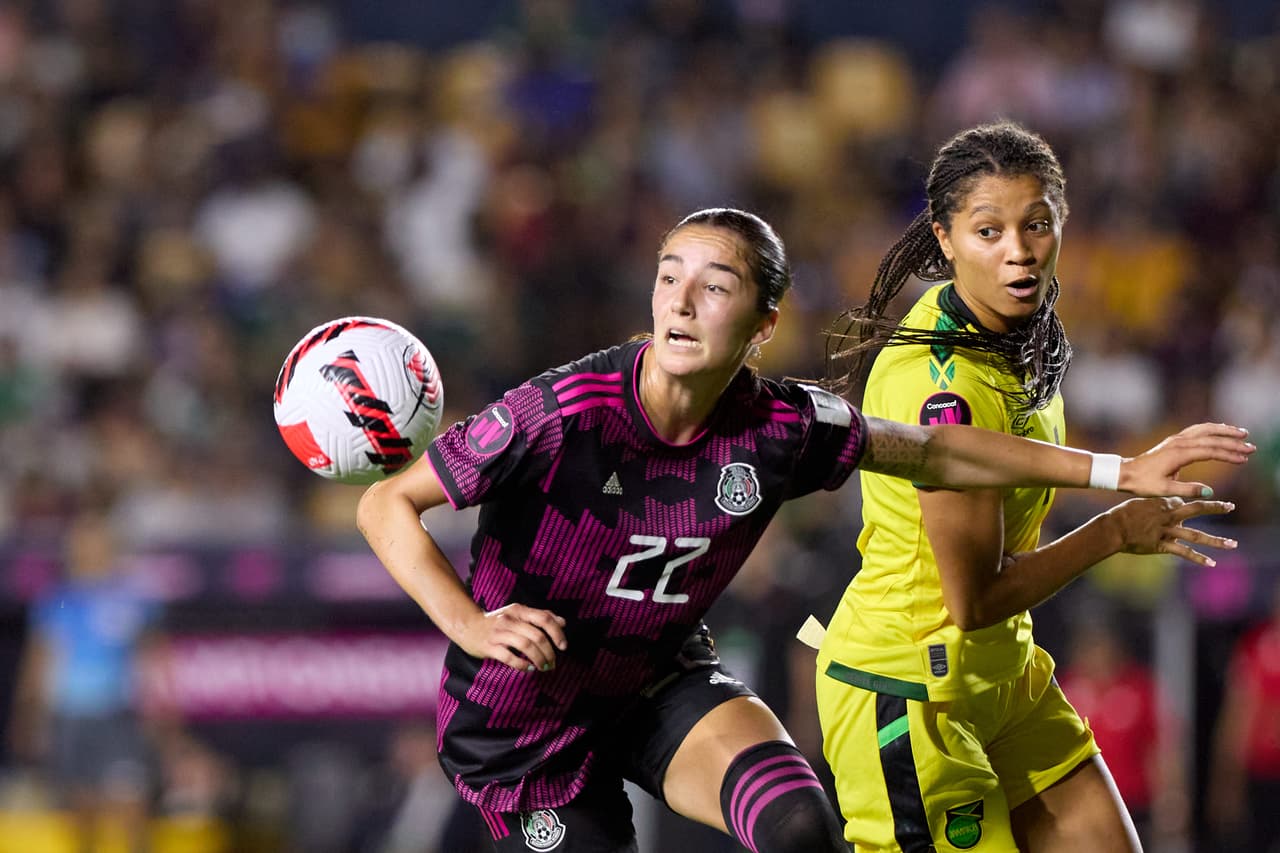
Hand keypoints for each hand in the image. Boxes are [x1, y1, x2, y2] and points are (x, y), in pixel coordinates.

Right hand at [457, 603, 567, 672]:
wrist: (467, 625)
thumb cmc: (497, 622)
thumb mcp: (518, 614)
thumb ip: (540, 616)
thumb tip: (563, 622)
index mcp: (519, 610)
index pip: (544, 618)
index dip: (557, 632)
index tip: (563, 646)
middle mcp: (509, 620)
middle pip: (537, 635)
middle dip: (549, 652)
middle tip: (553, 663)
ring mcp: (498, 633)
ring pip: (525, 646)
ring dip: (538, 659)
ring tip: (543, 667)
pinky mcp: (489, 646)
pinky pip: (509, 657)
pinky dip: (522, 665)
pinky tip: (529, 668)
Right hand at [1105, 497, 1237, 565]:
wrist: (1112, 529)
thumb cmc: (1121, 515)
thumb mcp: (1139, 503)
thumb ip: (1155, 504)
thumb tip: (1163, 503)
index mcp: (1162, 504)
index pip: (1183, 501)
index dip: (1190, 501)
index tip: (1198, 502)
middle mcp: (1168, 516)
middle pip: (1196, 510)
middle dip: (1215, 508)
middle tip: (1230, 506)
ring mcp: (1167, 532)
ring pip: (1196, 535)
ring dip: (1216, 540)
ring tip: (1233, 544)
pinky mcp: (1162, 546)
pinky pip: (1183, 552)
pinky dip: (1198, 558)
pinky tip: (1211, 563)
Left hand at [1118, 423, 1253, 497]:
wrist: (1125, 473)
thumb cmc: (1142, 483)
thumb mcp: (1164, 490)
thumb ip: (1188, 490)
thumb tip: (1209, 491)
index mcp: (1179, 454)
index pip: (1210, 451)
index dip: (1229, 454)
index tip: (1244, 458)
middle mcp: (1178, 443)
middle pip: (1211, 437)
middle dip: (1232, 441)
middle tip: (1251, 446)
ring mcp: (1176, 440)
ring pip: (1204, 429)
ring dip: (1223, 430)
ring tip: (1241, 433)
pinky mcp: (1173, 441)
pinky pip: (1196, 430)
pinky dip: (1211, 429)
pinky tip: (1220, 431)